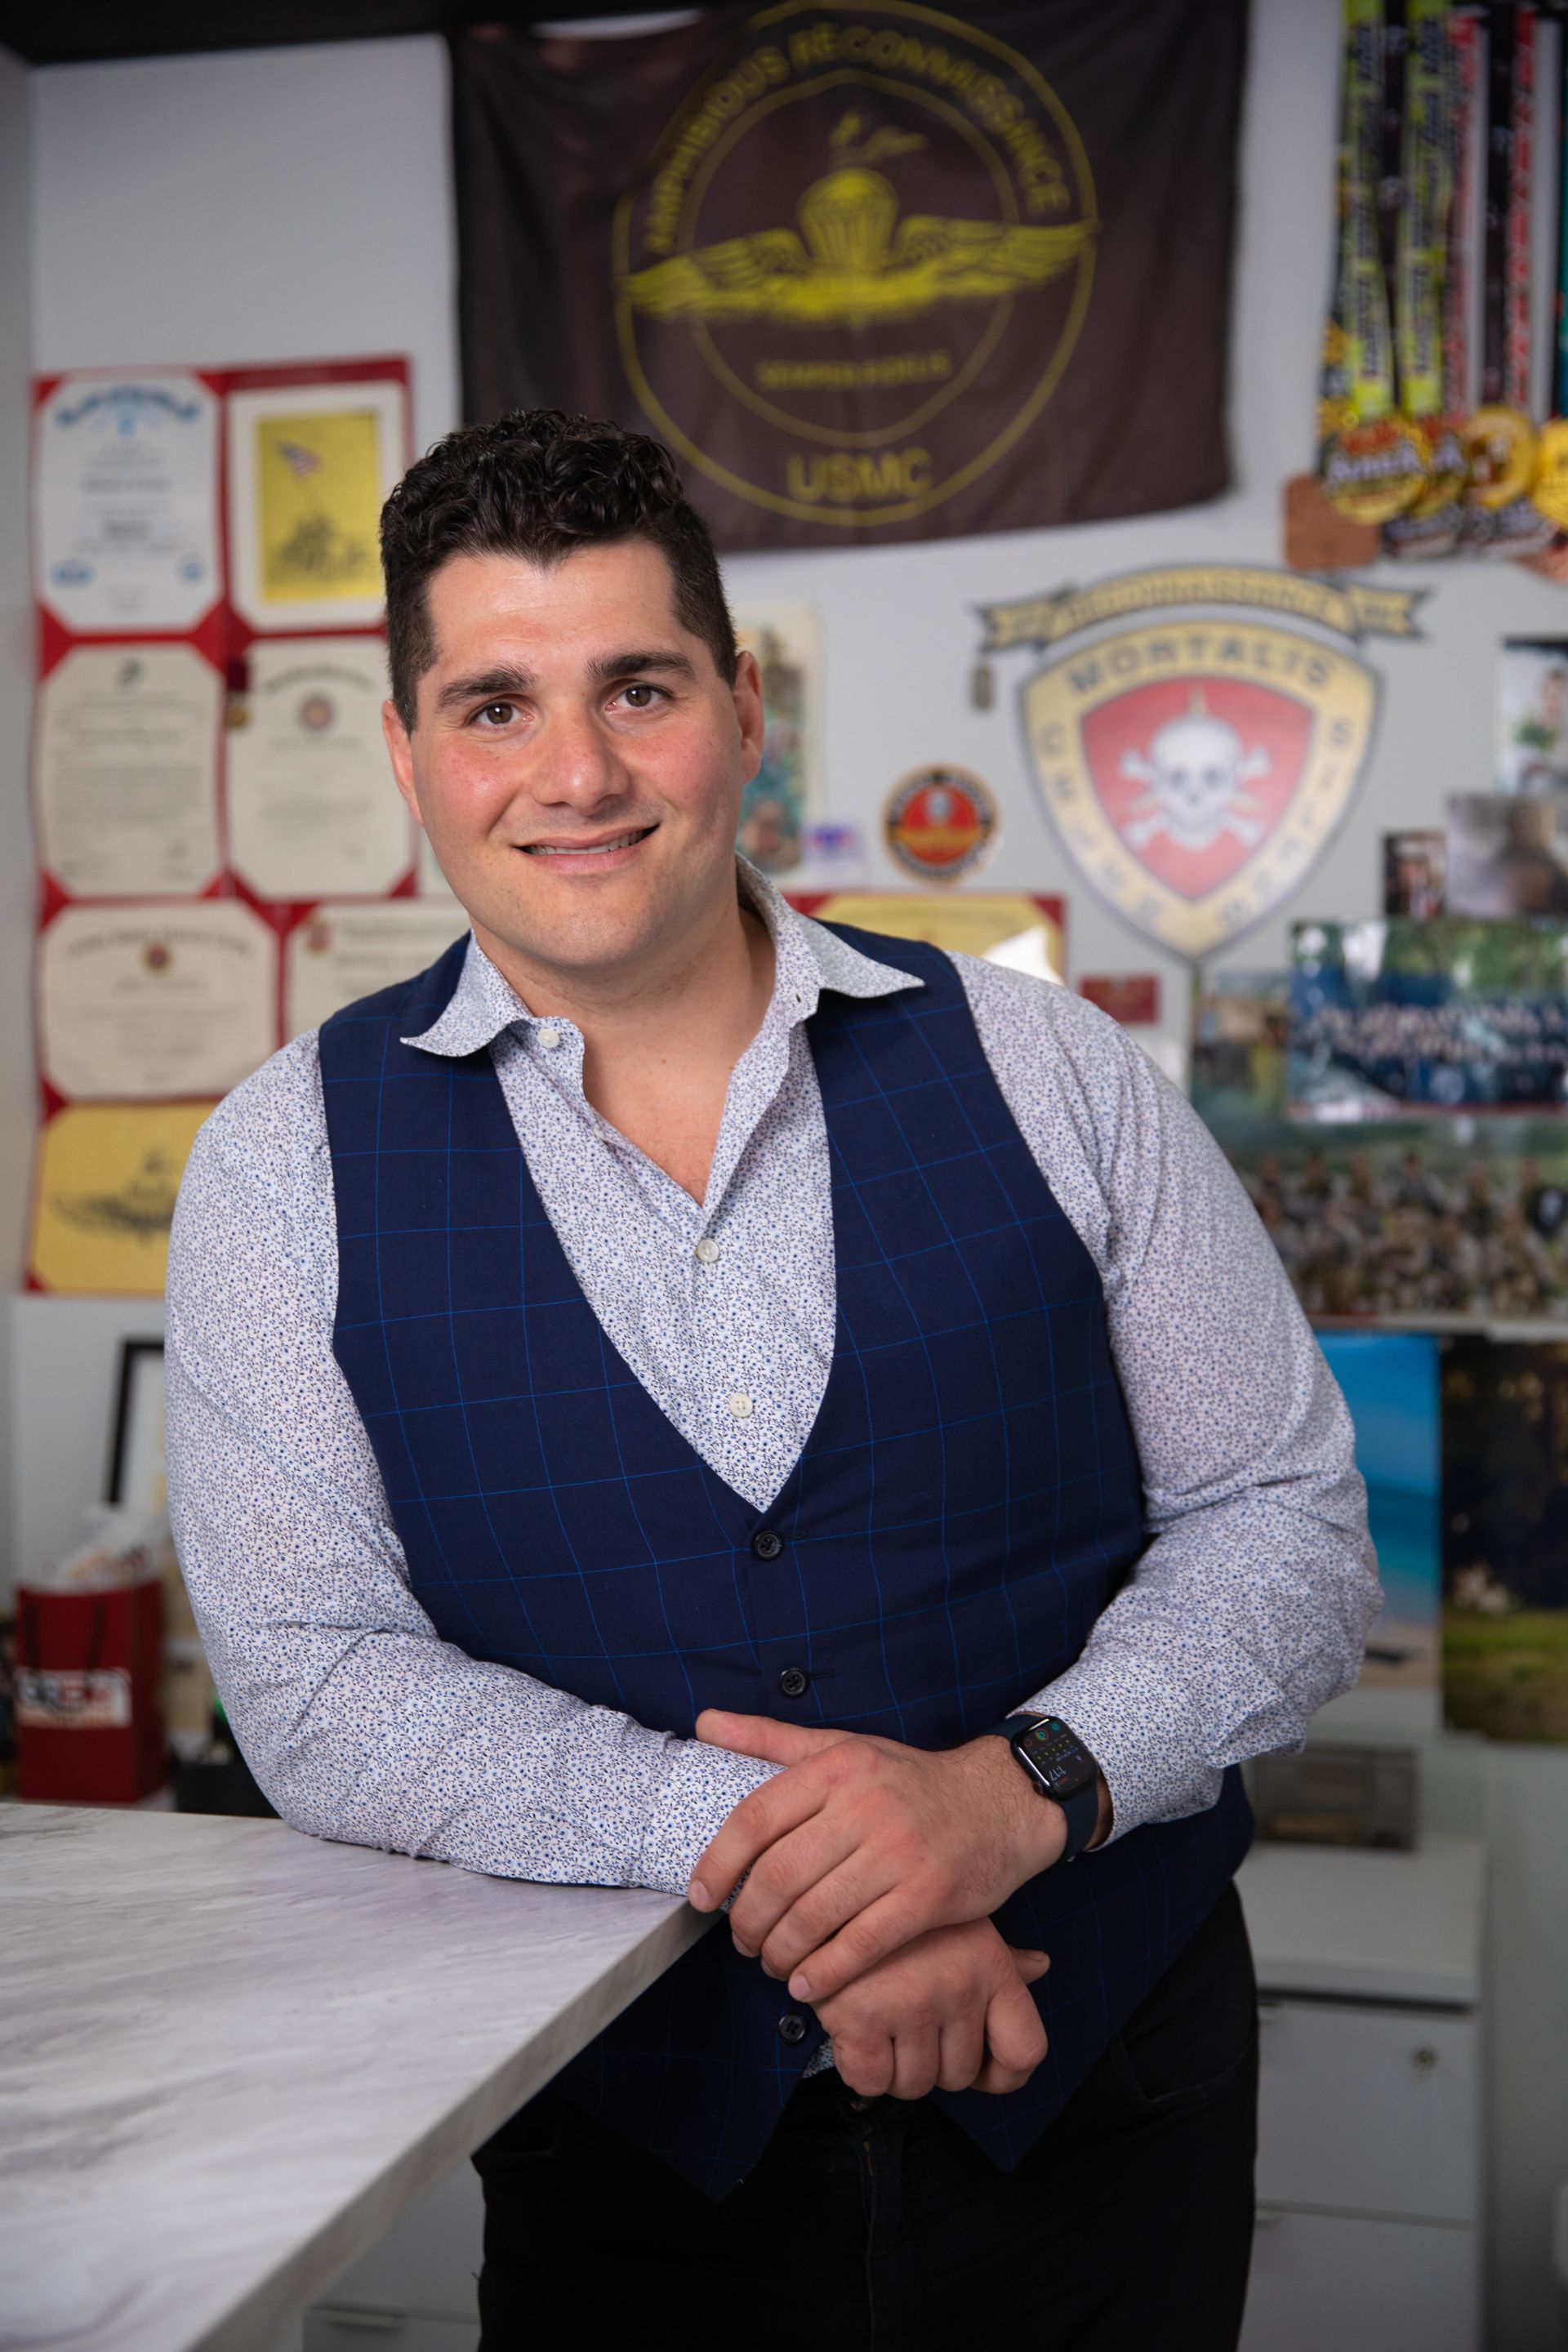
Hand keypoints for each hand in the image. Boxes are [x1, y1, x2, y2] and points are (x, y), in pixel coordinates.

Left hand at [687, 1711, 1073, 2004]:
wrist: (1000, 1802)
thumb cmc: (910, 1780)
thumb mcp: (844, 1747)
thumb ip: (770, 1738)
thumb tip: (704, 1723)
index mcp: (837, 1768)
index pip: (756, 1819)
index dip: (719, 1864)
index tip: (702, 1897)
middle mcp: (865, 1806)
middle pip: (780, 1875)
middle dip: (749, 1920)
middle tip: (741, 1941)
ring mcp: (899, 1852)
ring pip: (816, 1915)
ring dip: (781, 1951)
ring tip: (771, 1962)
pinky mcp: (929, 1896)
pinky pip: (862, 1945)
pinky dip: (825, 1972)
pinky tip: (807, 1984)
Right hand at [813, 1918, 1049, 2099]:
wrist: (828, 1887)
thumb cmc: (900, 1908)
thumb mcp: (961, 1921)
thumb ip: (1001, 1957)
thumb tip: (1040, 1967)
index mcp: (990, 1965)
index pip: (1025, 2051)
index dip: (1004, 2076)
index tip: (980, 2071)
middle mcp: (958, 1987)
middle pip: (960, 2075)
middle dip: (934, 2064)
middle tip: (907, 2028)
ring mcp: (910, 2004)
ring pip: (915, 2085)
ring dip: (896, 2070)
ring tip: (880, 2026)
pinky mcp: (860, 2019)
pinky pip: (872, 2083)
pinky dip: (862, 2070)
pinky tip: (855, 2034)